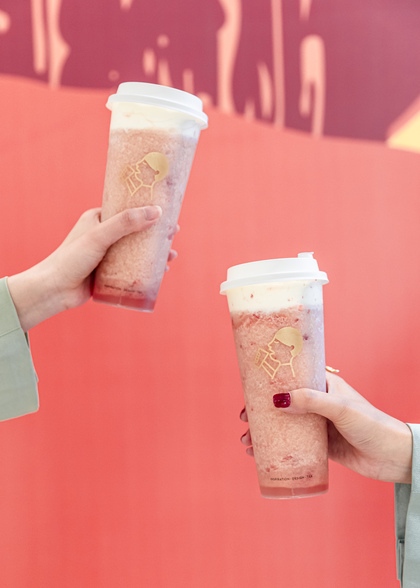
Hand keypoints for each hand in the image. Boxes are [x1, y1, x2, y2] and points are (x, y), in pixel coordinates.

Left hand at [7, 206, 175, 330]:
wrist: (53, 291)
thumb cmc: (71, 259)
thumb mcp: (100, 236)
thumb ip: (126, 223)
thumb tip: (156, 211)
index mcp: (98, 219)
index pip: (127, 209)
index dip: (147, 210)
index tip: (166, 211)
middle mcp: (103, 235)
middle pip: (136, 231)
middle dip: (155, 234)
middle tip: (173, 235)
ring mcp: (107, 255)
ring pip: (136, 251)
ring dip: (154, 253)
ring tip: (171, 257)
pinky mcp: (108, 273)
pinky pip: (132, 268)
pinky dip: (146, 269)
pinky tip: (159, 273)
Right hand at [240, 372, 412, 483]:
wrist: (393, 456)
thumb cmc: (372, 424)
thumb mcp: (340, 408)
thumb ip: (310, 401)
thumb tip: (278, 400)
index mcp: (324, 385)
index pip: (292, 377)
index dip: (269, 382)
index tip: (250, 390)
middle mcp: (319, 402)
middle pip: (283, 402)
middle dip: (261, 411)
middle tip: (245, 420)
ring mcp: (319, 424)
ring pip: (285, 425)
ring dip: (265, 432)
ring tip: (248, 442)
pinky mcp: (321, 445)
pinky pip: (293, 445)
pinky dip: (276, 448)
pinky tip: (262, 454)